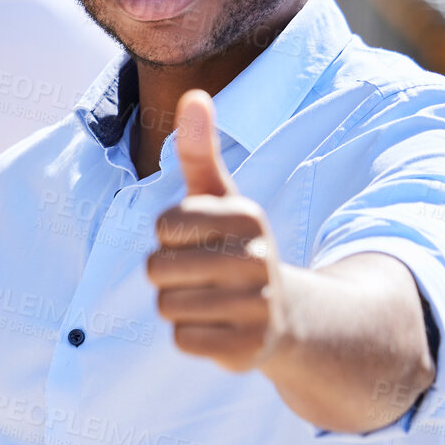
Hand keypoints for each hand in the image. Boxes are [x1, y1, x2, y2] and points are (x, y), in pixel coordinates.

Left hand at [147, 90, 287, 370]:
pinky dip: (191, 336)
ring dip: (178, 306)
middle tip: (201, 275)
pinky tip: (218, 327)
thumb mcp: (219, 198)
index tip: (197, 239)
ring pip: (166, 306)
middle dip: (167, 273)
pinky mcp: (249, 349)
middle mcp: (257, 261)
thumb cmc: (236, 247)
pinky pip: (183, 340)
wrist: (287, 316)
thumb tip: (194, 94)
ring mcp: (257, 307)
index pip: (163, 225)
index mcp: (247, 217)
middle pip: (157, 268)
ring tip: (210, 300)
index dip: (168, 236)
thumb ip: (199, 151)